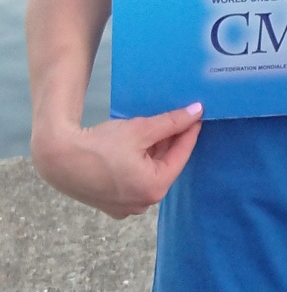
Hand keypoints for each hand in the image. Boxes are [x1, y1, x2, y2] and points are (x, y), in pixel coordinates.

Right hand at [31, 103, 202, 217]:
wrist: (57, 157)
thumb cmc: (100, 145)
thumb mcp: (141, 130)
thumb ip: (172, 122)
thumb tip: (198, 111)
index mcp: (153, 188)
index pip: (181, 156)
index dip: (190, 132)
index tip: (198, 115)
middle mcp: (141, 204)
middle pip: (165, 166)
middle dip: (172, 142)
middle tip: (181, 119)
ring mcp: (124, 208)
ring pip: (150, 174)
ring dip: (156, 153)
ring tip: (162, 128)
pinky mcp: (110, 204)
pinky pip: (135, 182)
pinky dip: (141, 164)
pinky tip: (141, 146)